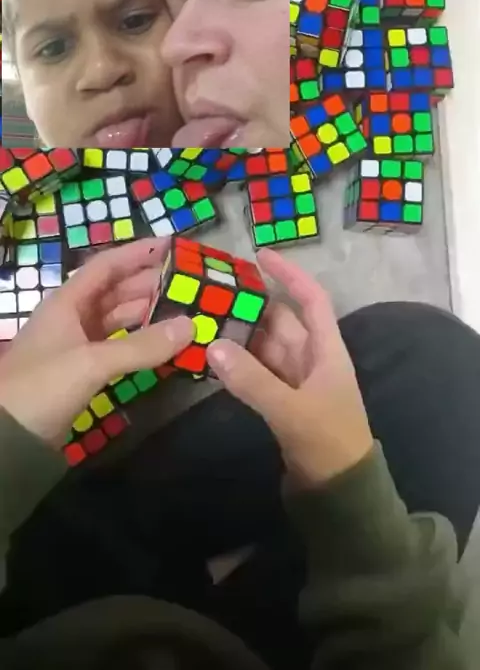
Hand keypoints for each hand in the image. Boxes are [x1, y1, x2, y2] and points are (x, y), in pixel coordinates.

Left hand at [0, 238, 193, 447]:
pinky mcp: (81, 370)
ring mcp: (75, 344)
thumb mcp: (92, 362)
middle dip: (149, 284)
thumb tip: (191, 326)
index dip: (137, 253)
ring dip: (147, 313)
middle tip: (187, 282)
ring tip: (182, 309)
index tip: (171, 245)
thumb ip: (141, 346)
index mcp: (67, 302)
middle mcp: (71, 316)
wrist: (7, 437)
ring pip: (117, 318)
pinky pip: (117, 345)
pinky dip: (139, 341)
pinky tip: (161, 342)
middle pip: (114, 290)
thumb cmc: (43, 386)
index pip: (106, 265)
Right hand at [207, 248, 372, 486]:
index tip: (260, 255)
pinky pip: (258, 372)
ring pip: (265, 348)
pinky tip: (212, 359)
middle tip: (213, 292)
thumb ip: (252, 380)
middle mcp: (312, 359)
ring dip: (240, 337)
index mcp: (326, 351)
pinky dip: (238, 365)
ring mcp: (296, 381)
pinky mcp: (282, 402)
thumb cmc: (327, 442)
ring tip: (203, 319)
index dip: (290, 275)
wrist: (338, 491)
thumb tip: (212, 346)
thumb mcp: (291, 410)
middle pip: (281, 322)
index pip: (311, 300)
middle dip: (251, 306)